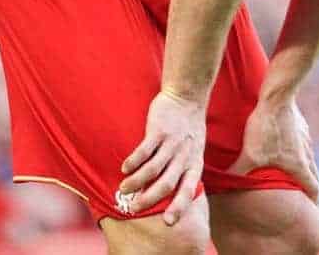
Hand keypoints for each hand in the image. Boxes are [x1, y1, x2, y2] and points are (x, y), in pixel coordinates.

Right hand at [119, 90, 205, 224]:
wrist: (187, 97)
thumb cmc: (188, 129)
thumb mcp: (194, 151)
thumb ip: (182, 170)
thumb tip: (164, 194)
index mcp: (194, 162)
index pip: (188, 189)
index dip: (179, 206)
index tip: (168, 222)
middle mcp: (184, 155)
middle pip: (167, 183)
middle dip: (150, 199)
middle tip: (135, 207)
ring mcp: (172, 142)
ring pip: (153, 169)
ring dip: (136, 182)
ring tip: (124, 188)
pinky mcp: (159, 130)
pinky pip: (145, 150)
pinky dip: (133, 162)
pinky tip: (124, 168)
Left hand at [229, 97, 318, 202]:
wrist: (277, 97)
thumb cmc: (266, 129)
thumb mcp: (249, 155)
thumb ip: (238, 173)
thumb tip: (224, 186)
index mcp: (298, 165)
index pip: (312, 188)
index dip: (314, 201)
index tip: (315, 211)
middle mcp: (306, 153)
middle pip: (314, 174)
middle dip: (312, 187)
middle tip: (309, 197)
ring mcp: (305, 138)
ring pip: (310, 158)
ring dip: (307, 168)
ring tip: (299, 174)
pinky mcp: (301, 126)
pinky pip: (304, 143)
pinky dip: (301, 152)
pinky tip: (292, 148)